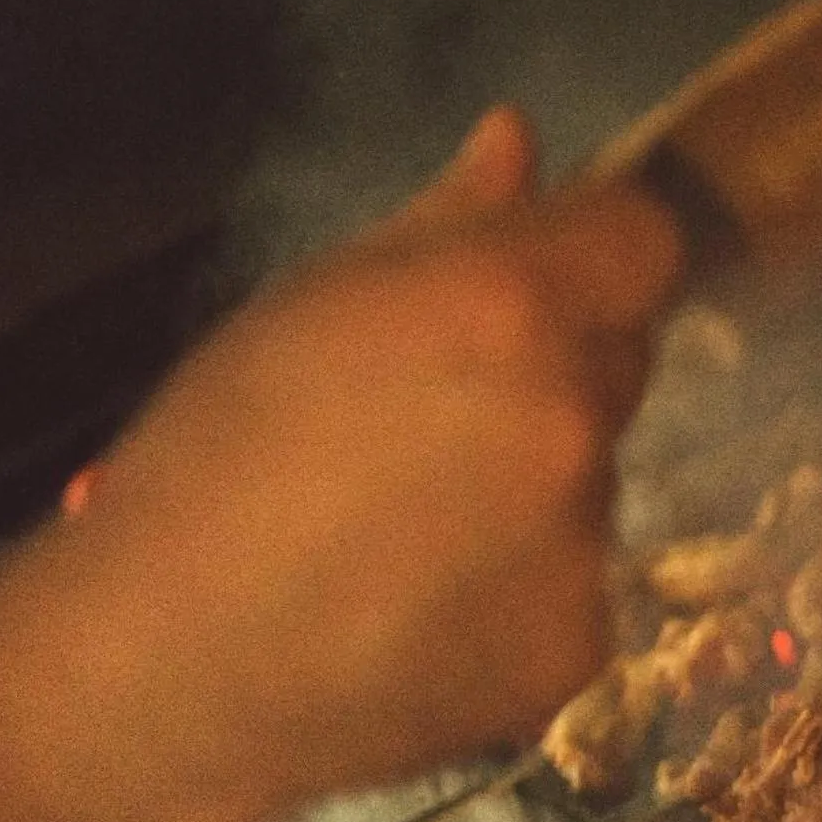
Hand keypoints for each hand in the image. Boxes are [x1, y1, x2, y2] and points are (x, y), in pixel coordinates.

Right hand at [52, 106, 680, 819]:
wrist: (176, 676)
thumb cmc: (211, 466)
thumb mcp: (310, 309)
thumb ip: (443, 224)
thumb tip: (522, 146)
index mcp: (508, 311)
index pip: (645, 244)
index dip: (600, 255)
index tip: (547, 280)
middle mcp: (575, 422)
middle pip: (620, 364)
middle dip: (553, 372)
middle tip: (430, 424)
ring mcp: (589, 544)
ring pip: (593, 481)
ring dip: (533, 488)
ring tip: (404, 536)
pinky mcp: (584, 645)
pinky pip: (576, 585)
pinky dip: (522, 589)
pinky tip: (424, 609)